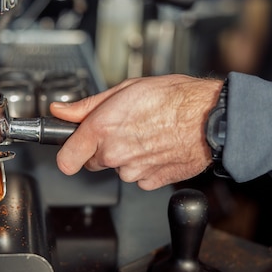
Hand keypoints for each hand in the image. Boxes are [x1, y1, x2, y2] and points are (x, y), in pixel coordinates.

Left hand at [50, 74, 223, 189]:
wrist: (211, 119)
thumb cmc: (174, 99)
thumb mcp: (125, 90)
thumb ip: (87, 106)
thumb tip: (61, 111)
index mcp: (102, 130)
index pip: (66, 160)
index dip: (68, 153)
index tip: (72, 149)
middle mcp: (115, 154)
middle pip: (94, 162)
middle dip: (103, 148)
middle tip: (124, 128)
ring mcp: (133, 171)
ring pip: (119, 169)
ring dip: (128, 156)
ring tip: (148, 133)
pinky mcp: (151, 182)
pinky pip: (140, 177)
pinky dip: (146, 165)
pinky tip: (159, 147)